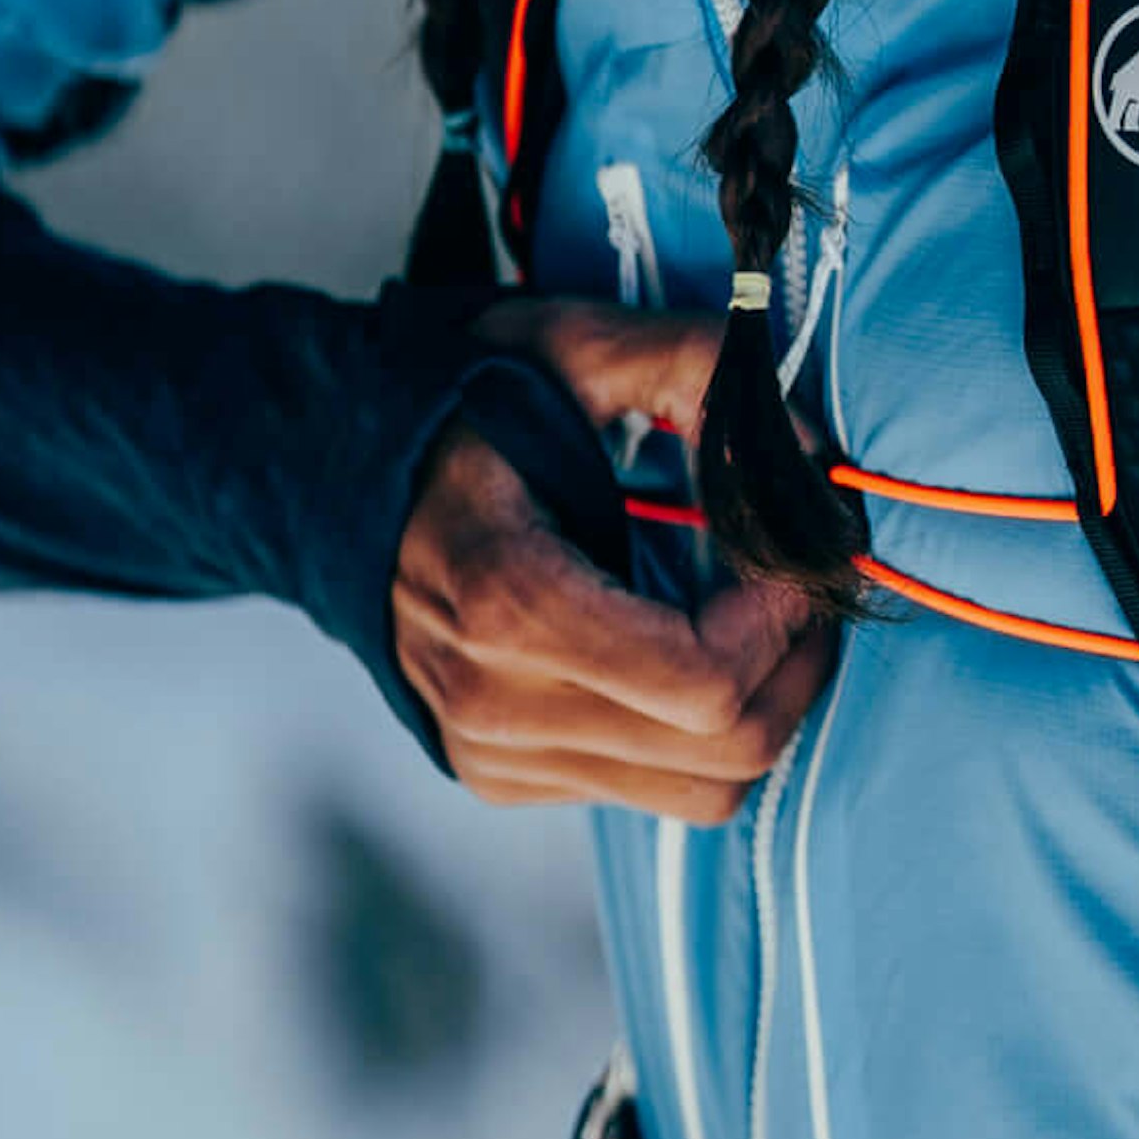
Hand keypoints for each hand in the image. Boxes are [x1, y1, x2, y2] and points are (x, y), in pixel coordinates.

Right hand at [393, 302, 823, 815]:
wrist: (331, 478)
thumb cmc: (460, 405)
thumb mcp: (572, 346)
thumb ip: (694, 366)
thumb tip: (808, 448)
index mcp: (505, 602)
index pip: (705, 682)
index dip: (780, 623)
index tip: (787, 555)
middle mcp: (495, 704)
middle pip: (724, 751)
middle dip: (794, 667)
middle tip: (797, 589)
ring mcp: (494, 754)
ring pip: (703, 792)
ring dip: (761, 707)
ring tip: (755, 621)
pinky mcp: (500, 776)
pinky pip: (651, 792)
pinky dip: (698, 733)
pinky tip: (680, 649)